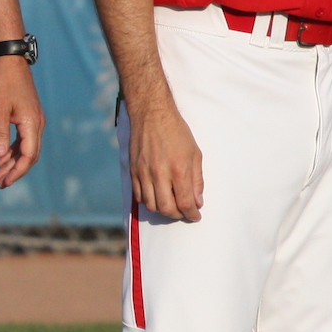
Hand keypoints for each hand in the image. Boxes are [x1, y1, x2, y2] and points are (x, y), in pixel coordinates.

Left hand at [0, 57, 42, 187]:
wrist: (12, 61)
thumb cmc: (3, 83)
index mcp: (32, 124)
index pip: (28, 155)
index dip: (17, 171)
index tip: (4, 182)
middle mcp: (37, 124)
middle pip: (29, 155)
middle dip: (15, 171)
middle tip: (0, 183)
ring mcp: (34, 120)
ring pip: (27, 148)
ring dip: (14, 162)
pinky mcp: (29, 117)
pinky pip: (24, 139)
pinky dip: (14, 150)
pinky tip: (3, 157)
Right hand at [128, 102, 202, 221]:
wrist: (152, 115)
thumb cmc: (176, 132)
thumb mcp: (195, 154)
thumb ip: (197, 180)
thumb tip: (197, 201)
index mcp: (179, 169)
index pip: (185, 203)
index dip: (192, 214)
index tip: (195, 216)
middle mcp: (159, 174)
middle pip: (166, 208)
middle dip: (178, 215)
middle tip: (184, 212)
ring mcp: (144, 173)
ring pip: (151, 205)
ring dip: (162, 210)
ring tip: (171, 205)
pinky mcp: (133, 170)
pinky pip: (138, 195)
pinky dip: (149, 201)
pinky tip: (157, 196)